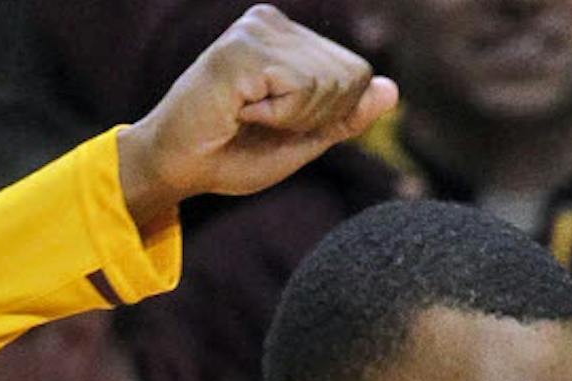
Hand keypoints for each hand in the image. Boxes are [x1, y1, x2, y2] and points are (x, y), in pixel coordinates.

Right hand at [116, 4, 397, 228]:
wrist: (179, 167)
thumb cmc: (233, 153)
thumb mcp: (305, 137)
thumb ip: (347, 115)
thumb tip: (392, 90)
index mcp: (288, 36)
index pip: (356, 73)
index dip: (331, 114)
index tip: (281, 121)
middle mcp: (271, 22)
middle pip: (348, 76)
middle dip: (315, 117)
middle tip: (262, 121)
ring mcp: (255, 30)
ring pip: (327, 82)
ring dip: (293, 118)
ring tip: (248, 115)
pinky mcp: (242, 48)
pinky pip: (299, 88)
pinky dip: (277, 116)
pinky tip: (241, 112)